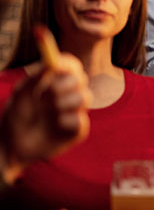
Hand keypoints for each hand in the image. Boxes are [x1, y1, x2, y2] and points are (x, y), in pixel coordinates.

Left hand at [0, 54, 91, 182]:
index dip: (68, 63)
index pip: (71, 67)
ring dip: (64, 103)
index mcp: (56, 83)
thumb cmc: (15, 119)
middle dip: (66, 84)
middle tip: (48, 93)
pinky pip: (80, 120)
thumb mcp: (20, 95)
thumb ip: (35, 78)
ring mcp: (75, 112)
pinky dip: (64, 122)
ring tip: (46, 112)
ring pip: (85, 98)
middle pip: (82, 79)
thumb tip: (50, 62)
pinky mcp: (78, 130)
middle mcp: (68, 96)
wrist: (13, 147)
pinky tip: (52, 128)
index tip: (57, 65)